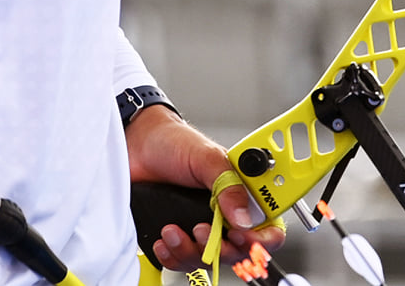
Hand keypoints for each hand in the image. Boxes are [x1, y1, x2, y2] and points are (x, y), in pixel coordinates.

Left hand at [125, 105, 284, 270]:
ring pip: (210, 260)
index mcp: (242, 192)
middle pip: (240, 251)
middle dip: (220, 248)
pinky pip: (183, 262)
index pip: (267, 226)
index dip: (262, 239)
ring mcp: (203, 227)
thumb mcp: (206, 157)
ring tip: (173, 230)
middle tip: (200, 230)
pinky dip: (173, 256)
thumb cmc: (175, 142)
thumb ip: (228, 185)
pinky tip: (164, 239)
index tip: (242, 237)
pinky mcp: (180, 236)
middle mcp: (226, 214)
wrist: (137, 145)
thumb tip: (243, 217)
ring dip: (190, 252)